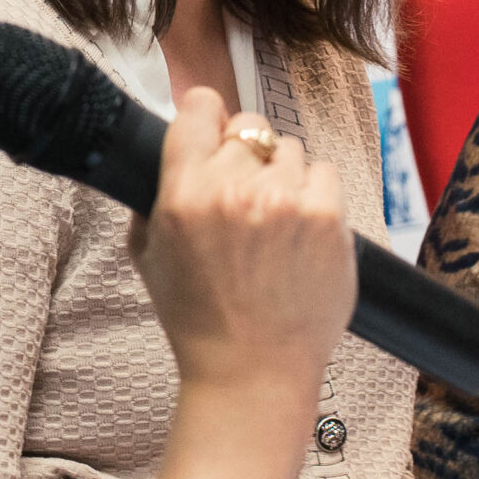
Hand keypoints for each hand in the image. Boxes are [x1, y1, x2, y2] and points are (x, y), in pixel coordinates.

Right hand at [129, 88, 356, 397]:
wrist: (253, 371)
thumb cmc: (198, 319)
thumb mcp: (148, 256)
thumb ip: (152, 196)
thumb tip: (173, 148)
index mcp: (184, 193)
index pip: (199, 108)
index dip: (205, 115)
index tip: (211, 127)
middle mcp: (235, 188)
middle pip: (248, 127)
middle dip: (244, 155)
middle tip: (244, 197)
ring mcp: (286, 200)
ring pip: (289, 148)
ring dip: (281, 175)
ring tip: (274, 223)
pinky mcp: (329, 216)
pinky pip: (324, 172)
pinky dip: (315, 194)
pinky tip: (301, 231)